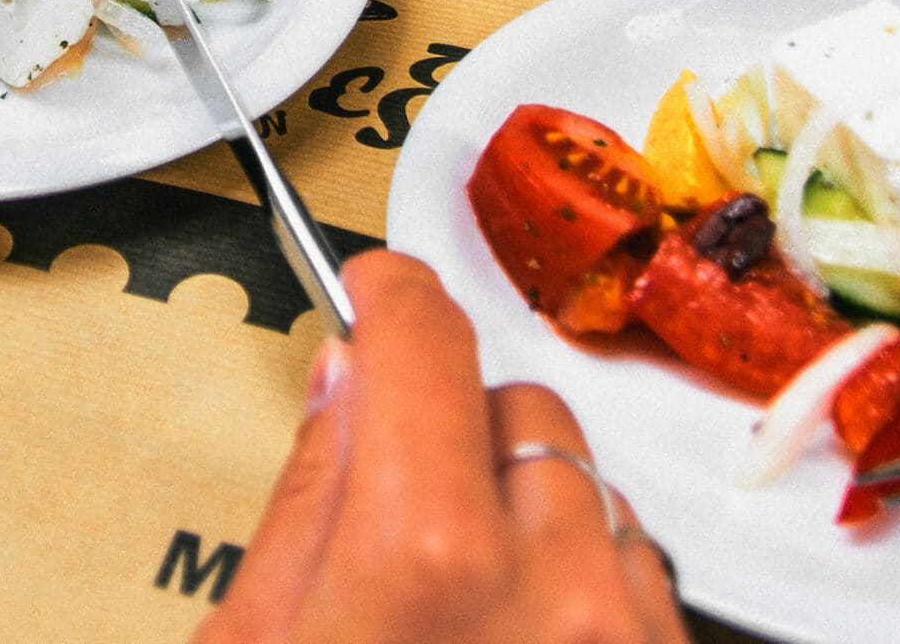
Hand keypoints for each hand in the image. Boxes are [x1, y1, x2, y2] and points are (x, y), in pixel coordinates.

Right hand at [205, 251, 684, 643]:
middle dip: (457, 436)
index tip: (376, 291)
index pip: (426, 342)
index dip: (390, 297)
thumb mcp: (258, 639)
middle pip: (519, 410)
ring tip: (466, 609)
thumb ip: (309, 497)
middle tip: (398, 518)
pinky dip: (585, 587)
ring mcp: (627, 636)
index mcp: (427, 559)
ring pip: (592, 489)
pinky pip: (641, 573)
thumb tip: (347, 378)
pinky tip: (521, 640)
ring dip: (533, 514)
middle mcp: (556, 590)